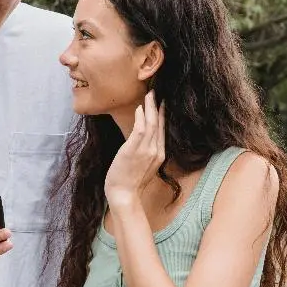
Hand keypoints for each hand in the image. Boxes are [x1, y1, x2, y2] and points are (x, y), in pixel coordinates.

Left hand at [105, 91, 165, 208]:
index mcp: (160, 154)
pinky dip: (141, 117)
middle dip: (158, 107)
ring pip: (152, 124)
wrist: (124, 194)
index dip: (163, 115)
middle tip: (157, 92)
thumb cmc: (130, 182)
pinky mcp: (133, 150)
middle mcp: (156, 151)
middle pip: (159, 124)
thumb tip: (144, 141)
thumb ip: (147, 153)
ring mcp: (146, 151)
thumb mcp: (145, 167)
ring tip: (149, 95)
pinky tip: (140, 108)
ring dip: (150, 107)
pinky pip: (140, 130)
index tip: (162, 103)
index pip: (163, 130)